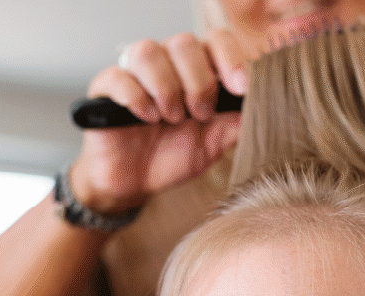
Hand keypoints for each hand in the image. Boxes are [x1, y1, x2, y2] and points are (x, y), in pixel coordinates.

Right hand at [70, 29, 250, 214]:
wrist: (134, 185)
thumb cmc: (170, 158)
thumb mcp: (211, 146)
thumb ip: (233, 126)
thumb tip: (259, 109)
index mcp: (195, 71)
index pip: (216, 41)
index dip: (231, 58)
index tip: (240, 88)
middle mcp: (165, 64)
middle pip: (184, 43)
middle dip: (198, 81)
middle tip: (198, 114)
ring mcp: (133, 73)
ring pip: (149, 52)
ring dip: (166, 88)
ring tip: (170, 118)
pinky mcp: (105, 88)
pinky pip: (119, 76)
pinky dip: (137, 99)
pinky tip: (145, 119)